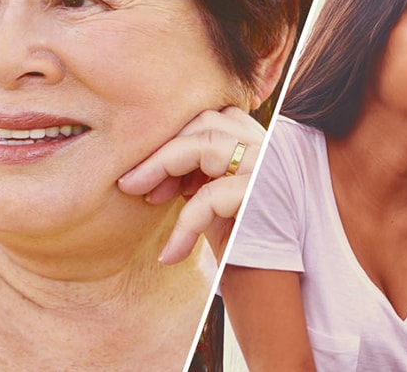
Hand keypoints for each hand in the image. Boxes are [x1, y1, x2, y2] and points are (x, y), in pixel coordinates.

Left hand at [116, 106, 265, 263]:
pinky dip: (184, 225)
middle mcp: (273, 148)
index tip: (151, 175)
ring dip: (162, 166)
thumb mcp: (217, 198)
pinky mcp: (265, 197)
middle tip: (133, 183)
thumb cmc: (242, 246)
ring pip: (206, 142)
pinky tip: (172, 254)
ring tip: (142, 198)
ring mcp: (271, 169)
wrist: (271, 288)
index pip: (215, 116)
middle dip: (164, 148)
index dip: (177, 137)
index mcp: (263, 143)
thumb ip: (200, 168)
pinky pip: (210, 197)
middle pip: (207, 120)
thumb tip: (156, 151)